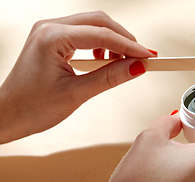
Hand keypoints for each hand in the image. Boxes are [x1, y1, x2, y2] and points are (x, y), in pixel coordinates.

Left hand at [0, 12, 155, 143]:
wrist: (8, 114)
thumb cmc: (32, 107)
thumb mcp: (77, 94)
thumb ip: (110, 77)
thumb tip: (137, 67)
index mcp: (52, 37)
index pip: (102, 35)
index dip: (129, 46)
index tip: (148, 56)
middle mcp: (49, 27)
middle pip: (99, 22)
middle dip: (123, 39)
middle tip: (141, 58)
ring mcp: (50, 31)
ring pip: (92, 25)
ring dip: (113, 41)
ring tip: (122, 62)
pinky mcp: (52, 39)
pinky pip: (83, 34)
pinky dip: (100, 44)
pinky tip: (104, 59)